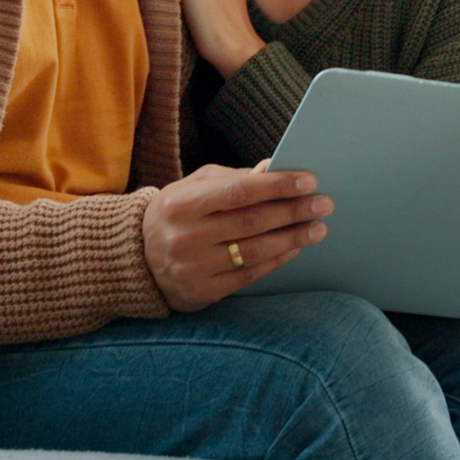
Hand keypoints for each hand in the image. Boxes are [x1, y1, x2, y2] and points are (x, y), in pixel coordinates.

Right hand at [143, 162, 331, 311]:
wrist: (136, 259)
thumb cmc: (175, 214)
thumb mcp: (193, 187)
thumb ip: (232, 178)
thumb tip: (273, 168)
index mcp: (182, 204)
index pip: (239, 191)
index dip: (277, 186)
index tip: (308, 181)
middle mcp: (186, 236)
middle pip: (252, 222)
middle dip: (293, 212)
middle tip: (323, 204)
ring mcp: (193, 267)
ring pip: (255, 251)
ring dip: (292, 238)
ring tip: (317, 227)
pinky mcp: (202, 292)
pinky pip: (249, 275)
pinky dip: (276, 260)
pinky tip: (294, 248)